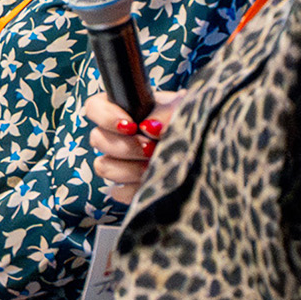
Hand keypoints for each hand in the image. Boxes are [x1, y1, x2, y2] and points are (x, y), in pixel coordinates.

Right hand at [85, 89, 182, 203]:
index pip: (94, 107)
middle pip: (97, 140)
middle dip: (126, 146)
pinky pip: (118, 192)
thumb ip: (165, 112)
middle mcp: (116, 135)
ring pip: (103, 167)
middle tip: (150, 148)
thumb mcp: (182, 108)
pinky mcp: (127, 187)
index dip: (106, 117)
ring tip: (155, 165)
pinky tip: (153, 180)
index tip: (130, 125)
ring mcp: (119, 162)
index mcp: (123, 108)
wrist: (206, 147)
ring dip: (130, 168)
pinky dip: (135, 188)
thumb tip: (149, 127)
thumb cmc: (189, 122)